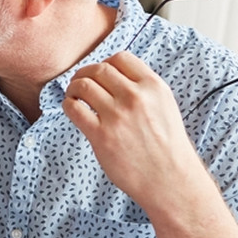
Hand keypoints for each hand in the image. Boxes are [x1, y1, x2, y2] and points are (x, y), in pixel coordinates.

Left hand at [62, 51, 205, 211]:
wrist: (169, 179)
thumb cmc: (166, 146)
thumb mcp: (164, 106)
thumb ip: (144, 89)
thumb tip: (114, 77)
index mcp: (153, 87)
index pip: (121, 58)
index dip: (105, 63)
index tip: (99, 74)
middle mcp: (136, 97)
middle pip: (99, 69)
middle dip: (85, 73)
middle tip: (79, 82)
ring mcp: (117, 116)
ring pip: (83, 85)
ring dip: (73, 87)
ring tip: (74, 96)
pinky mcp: (101, 135)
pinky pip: (74, 108)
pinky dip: (68, 105)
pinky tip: (72, 109)